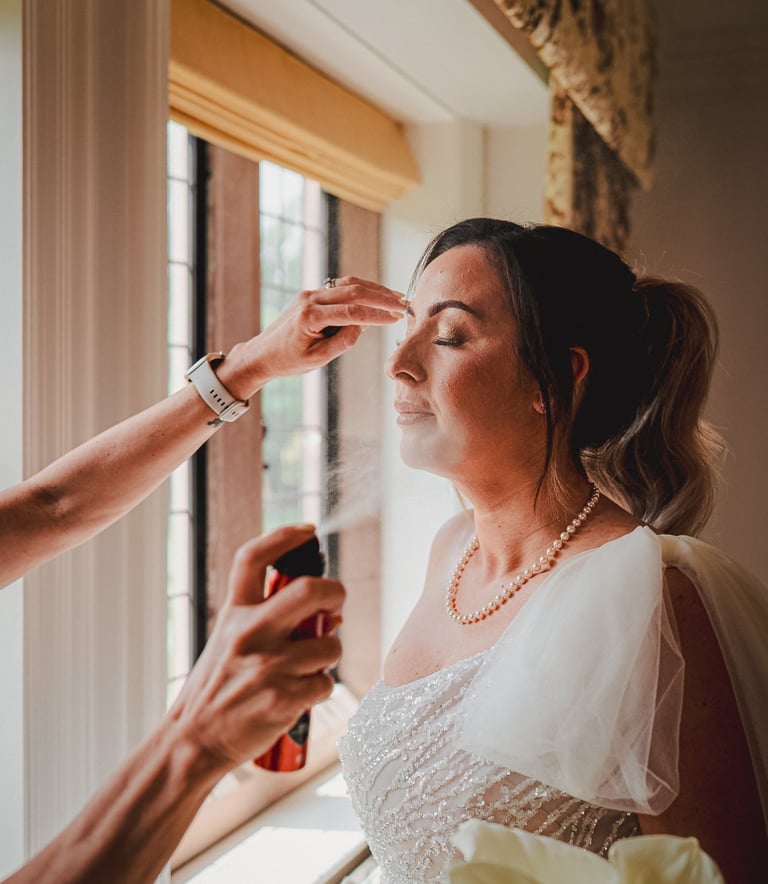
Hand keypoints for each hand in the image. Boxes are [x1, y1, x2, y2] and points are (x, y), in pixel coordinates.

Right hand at [168, 525, 344, 771]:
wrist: (192, 740)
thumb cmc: (216, 688)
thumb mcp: (229, 641)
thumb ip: (270, 621)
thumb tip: (330, 614)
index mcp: (234, 613)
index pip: (254, 558)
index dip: (285, 535)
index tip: (308, 529)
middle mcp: (250, 633)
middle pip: (311, 589)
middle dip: (335, 591)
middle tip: (336, 601)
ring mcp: (268, 666)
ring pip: (330, 644)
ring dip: (329, 654)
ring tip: (309, 666)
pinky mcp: (284, 699)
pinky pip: (326, 683)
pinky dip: (320, 689)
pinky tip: (300, 696)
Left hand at [220, 276, 405, 397]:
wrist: (263, 354)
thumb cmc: (288, 361)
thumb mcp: (317, 359)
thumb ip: (343, 342)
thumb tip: (364, 326)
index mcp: (310, 317)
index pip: (352, 312)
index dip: (377, 315)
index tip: (396, 318)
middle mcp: (310, 299)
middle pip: (353, 291)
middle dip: (381, 297)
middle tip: (403, 304)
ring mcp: (310, 294)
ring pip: (348, 284)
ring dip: (374, 289)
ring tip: (395, 297)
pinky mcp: (312, 295)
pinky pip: (340, 287)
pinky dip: (361, 290)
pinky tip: (377, 295)